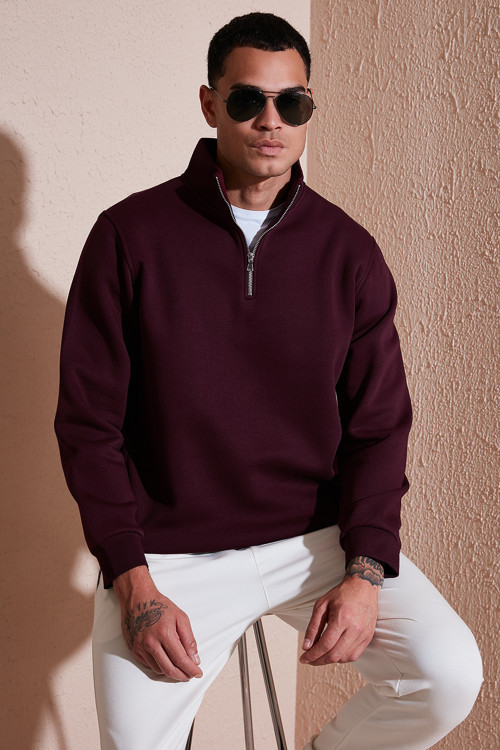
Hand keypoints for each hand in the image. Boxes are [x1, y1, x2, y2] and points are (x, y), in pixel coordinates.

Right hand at [113, 565, 202, 680]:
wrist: (138, 598)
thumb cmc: (160, 606)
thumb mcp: (181, 617)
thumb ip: (189, 639)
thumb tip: (195, 658)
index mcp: (165, 633)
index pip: (181, 659)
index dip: (191, 669)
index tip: (198, 673)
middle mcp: (151, 643)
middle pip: (169, 669)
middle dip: (182, 676)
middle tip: (190, 675)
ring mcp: (141, 647)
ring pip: (159, 669)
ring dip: (171, 673)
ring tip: (180, 669)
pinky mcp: (134, 649)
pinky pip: (149, 665)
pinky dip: (159, 667)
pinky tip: (166, 662)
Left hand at [299, 556, 382, 664]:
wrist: (363, 587)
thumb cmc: (342, 594)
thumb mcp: (321, 605)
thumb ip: (313, 627)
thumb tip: (306, 646)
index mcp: (342, 619)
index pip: (325, 645)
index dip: (312, 655)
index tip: (304, 658)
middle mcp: (355, 629)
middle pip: (334, 655)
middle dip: (319, 660)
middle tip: (309, 659)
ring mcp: (363, 634)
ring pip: (344, 658)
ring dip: (330, 660)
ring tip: (321, 654)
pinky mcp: (368, 637)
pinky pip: (354, 656)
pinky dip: (342, 658)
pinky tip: (334, 652)